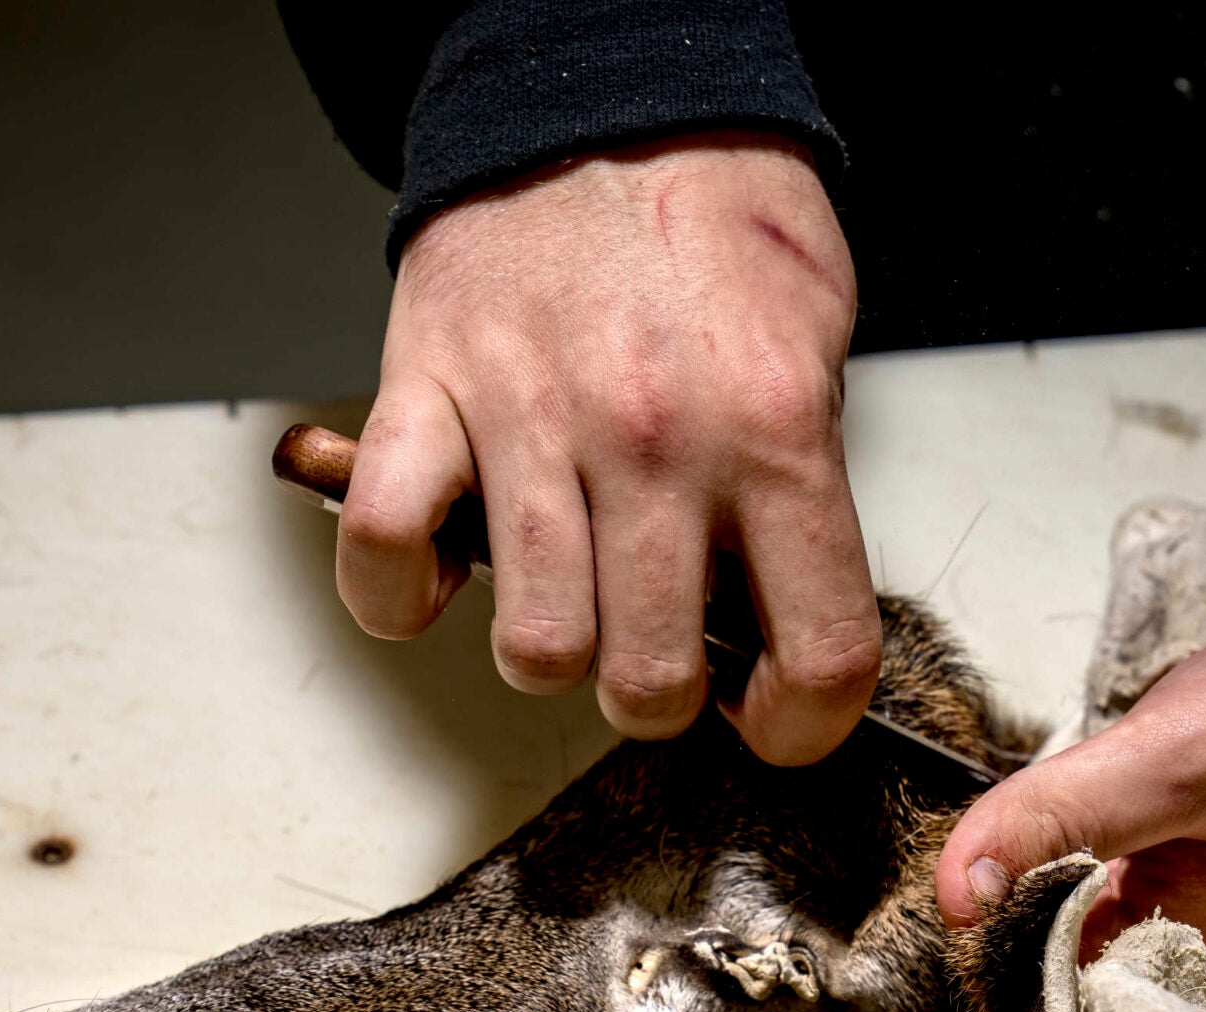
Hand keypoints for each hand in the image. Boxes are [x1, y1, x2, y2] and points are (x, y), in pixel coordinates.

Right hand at [337, 131, 879, 764]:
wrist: (607, 90)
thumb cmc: (717, 220)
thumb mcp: (815, 350)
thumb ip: (803, 492)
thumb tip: (777, 623)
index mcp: (775, 433)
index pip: (816, 655)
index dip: (801, 727)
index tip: (775, 717)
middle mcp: (657, 441)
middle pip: (652, 683)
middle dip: (659, 699)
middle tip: (658, 655)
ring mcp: (534, 420)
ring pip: (536, 647)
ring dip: (549, 654)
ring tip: (564, 600)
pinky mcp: (429, 390)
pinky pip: (388, 545)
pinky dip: (397, 592)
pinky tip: (442, 575)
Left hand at [935, 599, 1205, 988]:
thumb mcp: (1179, 760)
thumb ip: (1060, 817)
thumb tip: (954, 889)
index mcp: (1186, 970)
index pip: (1037, 995)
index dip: (975, 943)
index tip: (936, 893)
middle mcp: (1193, 965)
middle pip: (1049, 956)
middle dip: (1003, 902)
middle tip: (970, 841)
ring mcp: (1204, 919)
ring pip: (1076, 911)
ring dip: (1040, 868)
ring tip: (1013, 819)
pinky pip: (1116, 880)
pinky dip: (1084, 846)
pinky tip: (1071, 804)